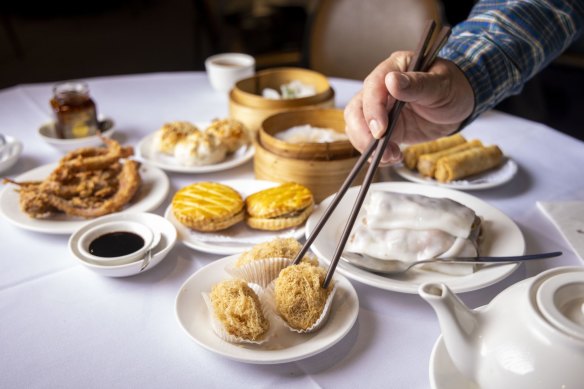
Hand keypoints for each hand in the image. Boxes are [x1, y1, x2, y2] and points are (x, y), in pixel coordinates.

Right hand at [344, 51, 474, 163]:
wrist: (458, 107)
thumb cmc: (453, 88)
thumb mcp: (441, 85)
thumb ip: (417, 84)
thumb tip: (392, 81)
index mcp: (394, 68)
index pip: (372, 86)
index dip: (373, 109)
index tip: (380, 130)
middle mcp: (381, 88)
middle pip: (357, 108)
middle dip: (363, 132)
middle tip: (379, 150)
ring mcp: (380, 109)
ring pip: (358, 127)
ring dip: (368, 146)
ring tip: (390, 157)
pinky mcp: (383, 127)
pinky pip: (369, 141)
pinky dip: (376, 152)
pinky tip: (393, 156)